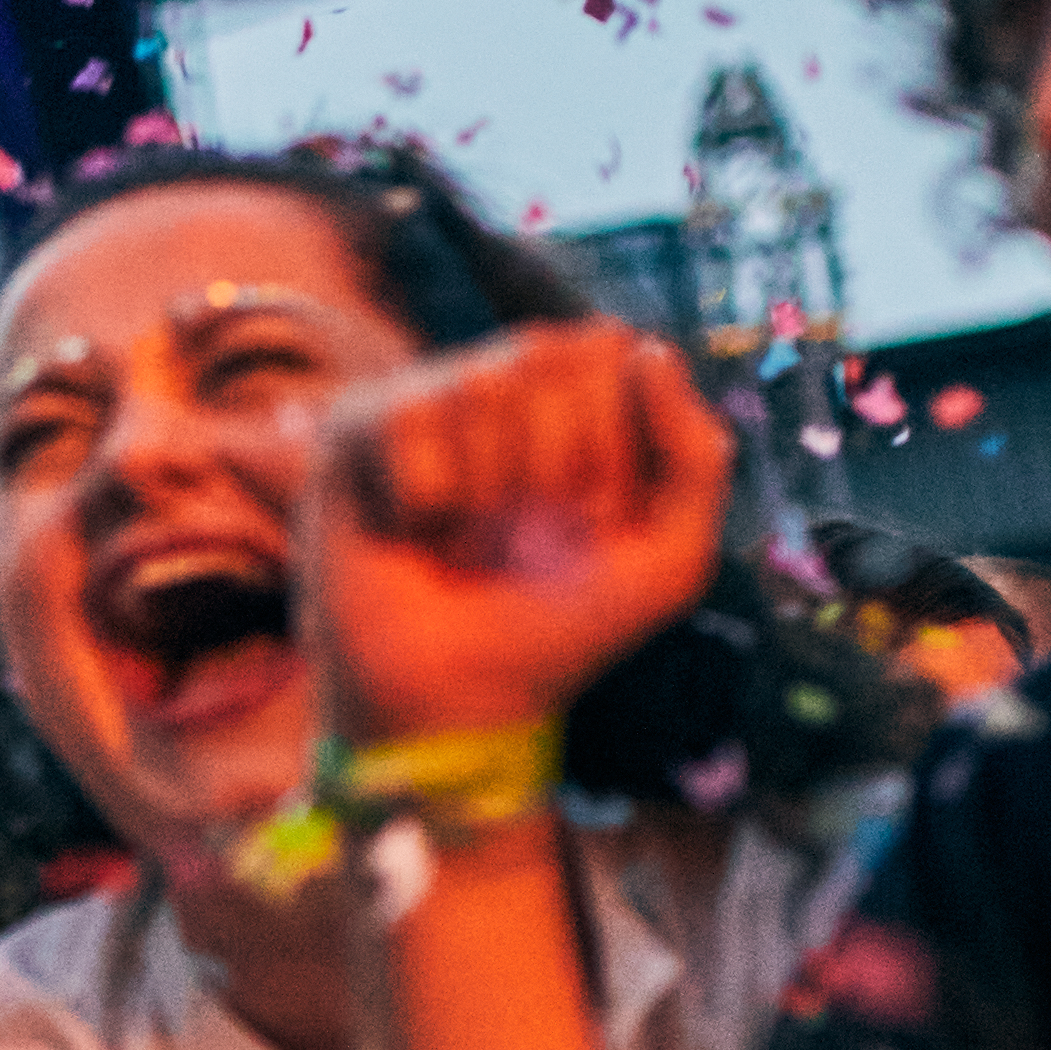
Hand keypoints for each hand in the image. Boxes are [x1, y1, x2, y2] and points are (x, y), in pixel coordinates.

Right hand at [304, 321, 731, 744]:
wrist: (454, 702)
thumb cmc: (560, 631)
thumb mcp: (668, 562)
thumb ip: (696, 457)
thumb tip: (650, 351)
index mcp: (581, 401)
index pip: (607, 347)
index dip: (609, 443)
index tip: (593, 524)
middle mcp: (503, 384)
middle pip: (545, 353)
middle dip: (552, 464)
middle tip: (526, 539)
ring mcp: (426, 400)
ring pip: (479, 384)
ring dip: (486, 490)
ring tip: (467, 541)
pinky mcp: (354, 428)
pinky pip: (407, 419)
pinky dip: (421, 496)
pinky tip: (412, 531)